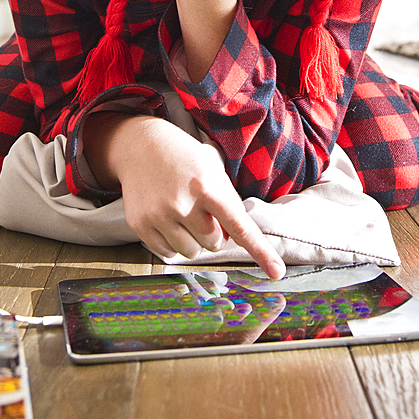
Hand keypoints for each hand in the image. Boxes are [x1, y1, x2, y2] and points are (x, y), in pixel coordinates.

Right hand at [92, 114, 284, 279]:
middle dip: (213, 232)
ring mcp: (160, 216)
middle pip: (214, 244)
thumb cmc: (184, 159)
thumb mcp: (212, 170)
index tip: (277, 272)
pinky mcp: (140, 225)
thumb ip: (226, 204)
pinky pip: (167, 253)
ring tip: (182, 213)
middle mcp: (184, 203)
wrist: (141, 145)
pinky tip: (166, 218)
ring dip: (192, 240)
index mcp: (208, 186)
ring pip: (191, 252)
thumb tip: (233, 241)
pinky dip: (171, 242)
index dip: (260, 251)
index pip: (239, 226)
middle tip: (201, 210)